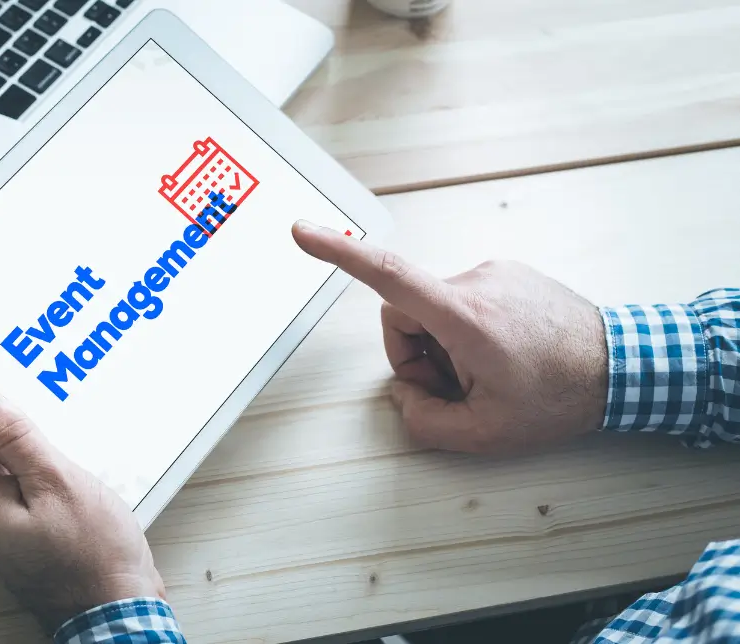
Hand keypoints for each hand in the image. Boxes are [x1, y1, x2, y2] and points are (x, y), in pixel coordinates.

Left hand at [0, 385, 164, 632]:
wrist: (116, 605)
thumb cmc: (91, 559)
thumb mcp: (56, 483)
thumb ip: (14, 438)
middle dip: (1, 415)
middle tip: (37, 400)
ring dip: (23, 438)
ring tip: (55, 429)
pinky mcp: (21, 521)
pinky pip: (17, 477)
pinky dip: (35, 459)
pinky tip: (62, 454)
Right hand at [292, 220, 607, 452]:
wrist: (624, 367)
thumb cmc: (559, 398)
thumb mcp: (483, 435)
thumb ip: (423, 422)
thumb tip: (405, 395)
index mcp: (464, 317)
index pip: (388, 276)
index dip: (339, 253)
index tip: (303, 233)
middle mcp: (474, 283)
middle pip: (403, 312)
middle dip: (414, 352)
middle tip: (453, 387)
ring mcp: (493, 273)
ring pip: (432, 308)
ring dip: (444, 343)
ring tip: (487, 372)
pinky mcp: (506, 272)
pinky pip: (461, 299)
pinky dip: (467, 329)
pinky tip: (503, 353)